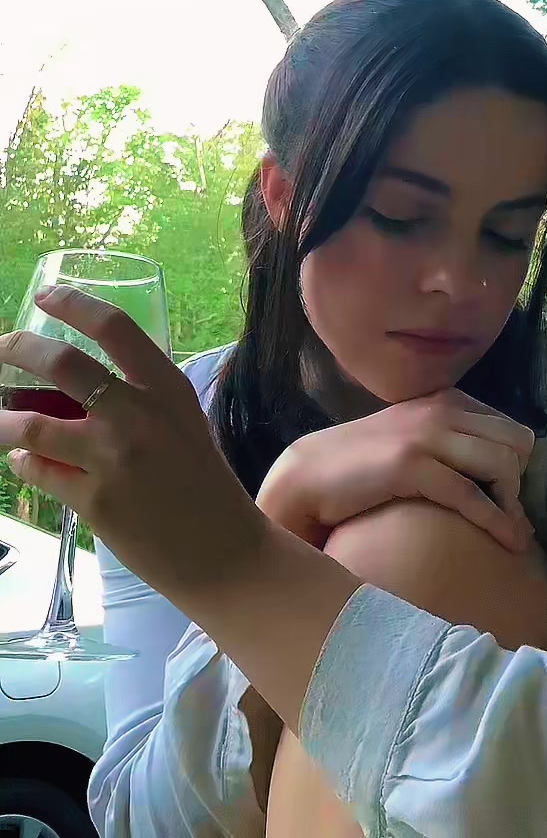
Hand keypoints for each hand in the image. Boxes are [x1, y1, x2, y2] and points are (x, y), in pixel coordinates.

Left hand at [0, 286, 256, 611]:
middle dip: (19, 349)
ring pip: (33, 424)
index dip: (73, 305)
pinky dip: (24, 463)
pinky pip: (39, 472)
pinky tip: (24, 462)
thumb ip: (141, 400)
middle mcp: (140, 415)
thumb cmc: (203, 485)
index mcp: (167, 388)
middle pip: (63, 364)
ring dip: (4, 419)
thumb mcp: (183, 423)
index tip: (45, 297)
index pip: (114, 328)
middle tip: (2, 348)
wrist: (223, 552)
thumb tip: (80, 386)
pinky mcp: (94, 501)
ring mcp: (114, 458)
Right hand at [256, 389, 535, 553]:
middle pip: (516, 444)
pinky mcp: (411, 466)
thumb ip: (451, 442)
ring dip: (511, 503)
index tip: (506, 498)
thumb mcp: (415, 441)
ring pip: (503, 464)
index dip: (516, 466)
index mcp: (446, 400)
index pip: (511, 429)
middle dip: (518, 483)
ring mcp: (425, 435)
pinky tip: (510, 544)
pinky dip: (498, 522)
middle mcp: (441, 409)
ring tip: (507, 532)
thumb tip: (497, 472)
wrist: (309, 476)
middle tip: (505, 515)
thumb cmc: (363, 467)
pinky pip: (471, 495)